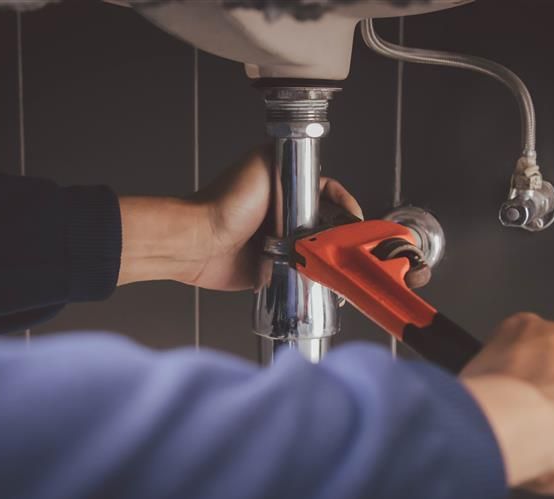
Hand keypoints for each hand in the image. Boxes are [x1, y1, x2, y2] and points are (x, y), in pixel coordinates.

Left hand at [117, 147, 361, 289]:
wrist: (199, 242)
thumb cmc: (224, 202)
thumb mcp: (264, 166)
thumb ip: (293, 166)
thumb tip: (321, 180)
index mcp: (284, 187)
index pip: (326, 193)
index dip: (344, 204)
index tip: (354, 217)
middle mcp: (283, 214)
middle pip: (325, 222)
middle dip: (338, 232)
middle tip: (347, 242)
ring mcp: (278, 242)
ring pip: (315, 249)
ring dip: (325, 256)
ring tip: (336, 261)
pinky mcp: (271, 268)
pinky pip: (299, 273)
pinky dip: (310, 276)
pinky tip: (320, 278)